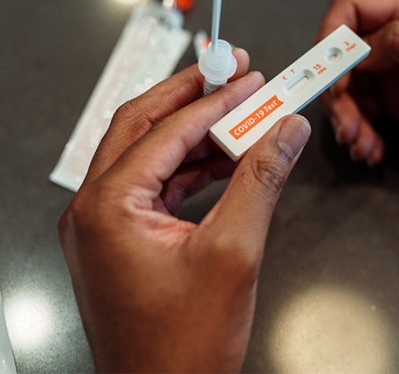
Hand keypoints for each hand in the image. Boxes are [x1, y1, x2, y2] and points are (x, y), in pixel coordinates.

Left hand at [58, 49, 310, 372]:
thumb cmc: (183, 346)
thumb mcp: (234, 252)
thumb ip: (261, 179)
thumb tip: (284, 131)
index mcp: (108, 206)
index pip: (170, 130)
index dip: (217, 100)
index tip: (250, 79)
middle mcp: (94, 209)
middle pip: (143, 125)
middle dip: (191, 95)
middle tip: (231, 71)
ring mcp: (103, 224)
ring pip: (148, 152)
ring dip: (193, 131)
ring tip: (237, 114)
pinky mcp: (120, 238)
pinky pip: (154, 184)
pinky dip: (189, 166)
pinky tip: (223, 159)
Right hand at [317, 0, 398, 164]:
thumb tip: (359, 49)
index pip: (353, 10)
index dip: (330, 40)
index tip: (330, 80)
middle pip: (344, 58)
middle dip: (338, 94)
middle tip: (348, 128)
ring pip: (350, 91)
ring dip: (348, 120)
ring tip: (362, 147)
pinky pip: (366, 116)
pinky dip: (362, 135)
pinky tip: (373, 152)